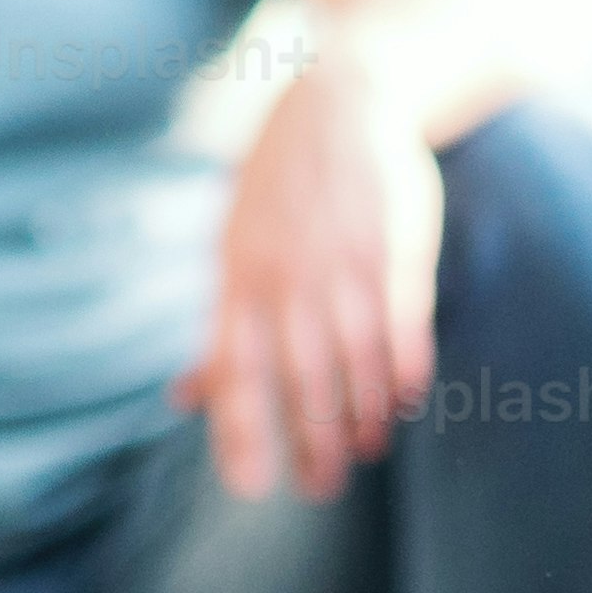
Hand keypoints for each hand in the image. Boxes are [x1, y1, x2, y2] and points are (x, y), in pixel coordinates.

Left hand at [180, 35, 445, 503]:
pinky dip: (404, 367)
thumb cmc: (279, 191)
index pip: (236, 373)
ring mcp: (344, 261)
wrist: (340, 103)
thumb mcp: (232, 251)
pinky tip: (406, 401)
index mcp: (239, 279)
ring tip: (366, 451)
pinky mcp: (394, 246)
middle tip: (322, 489)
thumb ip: (221, 330)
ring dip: (362, 414)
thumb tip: (185, 399)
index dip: (242, 433)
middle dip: (311, 441)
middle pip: (300, 377)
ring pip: (355, 358)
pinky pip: (403, 323)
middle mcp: (289, 276)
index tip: (252, 489)